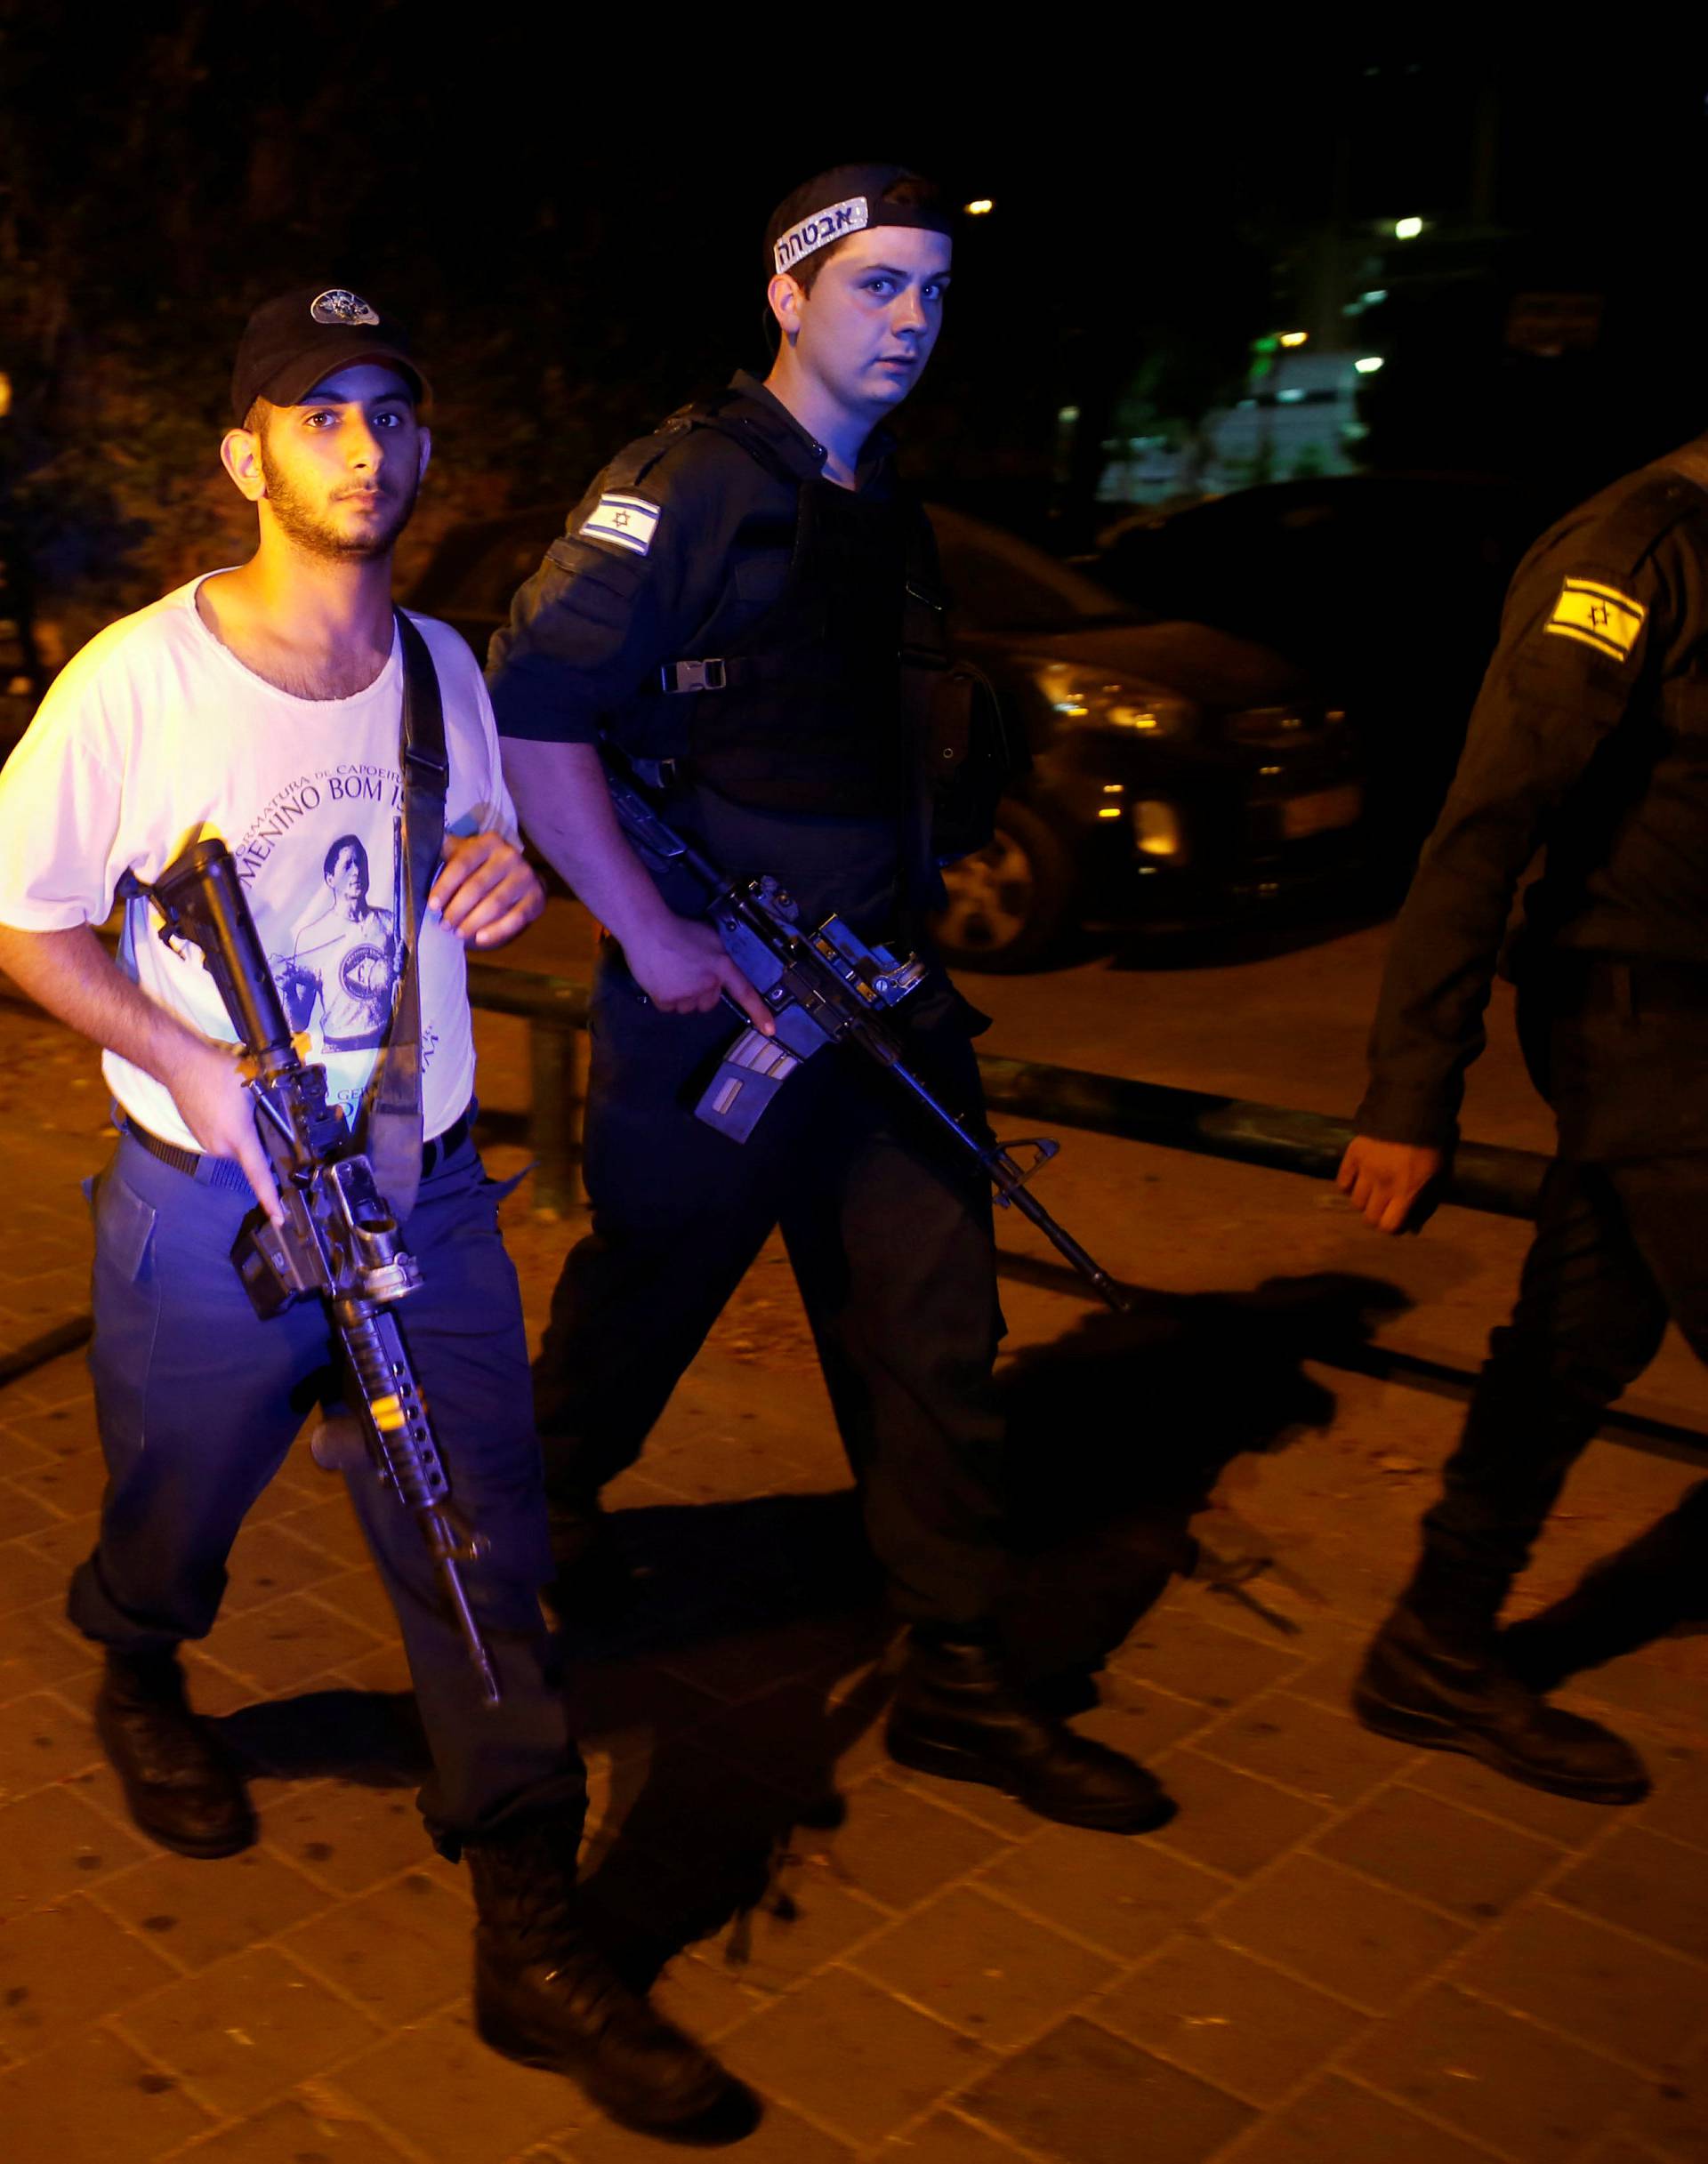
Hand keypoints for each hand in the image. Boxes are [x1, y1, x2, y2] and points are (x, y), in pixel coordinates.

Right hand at [159, 1035, 282, 1224]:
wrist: (179, 1064)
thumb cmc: (216, 1073)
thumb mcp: (256, 1085)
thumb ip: (273, 1106)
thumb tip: (289, 1117)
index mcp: (238, 1139)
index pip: (258, 1176)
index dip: (271, 1199)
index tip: (280, 1217)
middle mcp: (221, 1148)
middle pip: (253, 1157)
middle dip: (263, 1144)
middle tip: (265, 1117)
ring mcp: (209, 1145)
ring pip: (240, 1148)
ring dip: (246, 1135)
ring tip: (243, 1109)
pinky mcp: (201, 1138)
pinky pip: (225, 1141)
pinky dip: (233, 1131)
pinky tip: (230, 1111)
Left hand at [429, 832, 545, 949]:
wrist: (520, 878)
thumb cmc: (481, 867)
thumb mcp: (462, 852)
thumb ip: (439, 846)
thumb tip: (404, 831)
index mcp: (488, 842)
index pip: (462, 863)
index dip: (445, 886)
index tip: (432, 906)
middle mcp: (510, 855)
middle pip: (477, 886)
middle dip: (457, 909)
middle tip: (444, 925)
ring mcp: (526, 877)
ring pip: (495, 904)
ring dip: (473, 922)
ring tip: (458, 934)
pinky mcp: (536, 898)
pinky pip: (515, 918)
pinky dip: (497, 931)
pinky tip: (480, 939)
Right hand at [624, 915, 775, 1032]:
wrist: (647, 929)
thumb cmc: (680, 928)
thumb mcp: (711, 938)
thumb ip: (720, 958)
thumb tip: (722, 972)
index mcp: (722, 966)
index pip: (745, 992)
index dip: (759, 1012)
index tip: (770, 1030)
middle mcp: (708, 983)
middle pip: (709, 1003)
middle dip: (701, 993)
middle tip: (688, 973)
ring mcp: (687, 994)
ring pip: (689, 1008)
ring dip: (683, 997)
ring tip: (672, 974)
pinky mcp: (666, 1000)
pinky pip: (669, 1008)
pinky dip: (665, 998)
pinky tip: (660, 979)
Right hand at [1336, 1134, 1443, 1233]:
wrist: (1415, 1109)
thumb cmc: (1432, 1145)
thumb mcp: (1439, 1176)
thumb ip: (1426, 1204)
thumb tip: (1413, 1229)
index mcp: (1407, 1190)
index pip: (1388, 1226)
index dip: (1392, 1227)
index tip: (1397, 1218)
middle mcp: (1383, 1184)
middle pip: (1369, 1218)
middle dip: (1377, 1216)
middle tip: (1384, 1206)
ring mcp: (1366, 1169)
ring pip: (1356, 1202)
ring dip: (1365, 1200)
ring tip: (1373, 1190)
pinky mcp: (1353, 1155)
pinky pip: (1342, 1182)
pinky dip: (1349, 1185)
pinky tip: (1360, 1179)